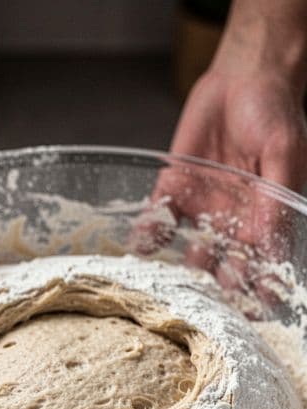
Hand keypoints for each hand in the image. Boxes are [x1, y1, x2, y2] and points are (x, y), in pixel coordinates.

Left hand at [142, 0, 306, 307]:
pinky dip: (148, 235)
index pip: (264, 261)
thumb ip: (273, 196)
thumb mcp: (283, 152)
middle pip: (225, 264)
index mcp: (268, 214)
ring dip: (180, 269)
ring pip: (190, 249)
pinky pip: (158, 220)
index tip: (250, 313)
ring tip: (168, 288)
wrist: (242, 78)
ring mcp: (203, 206)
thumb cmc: (275, 112)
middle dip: (215, 288)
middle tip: (203, 310)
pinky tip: (141, 247)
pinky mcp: (174, 189)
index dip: (258, 288)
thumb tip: (266, 239)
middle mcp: (236, 218)